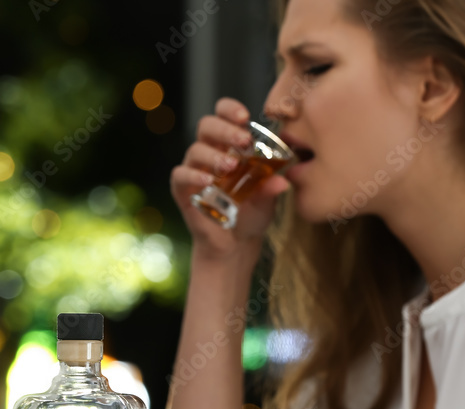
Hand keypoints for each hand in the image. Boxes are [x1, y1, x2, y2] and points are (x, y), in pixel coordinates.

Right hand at [170, 97, 290, 261]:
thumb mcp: (267, 200)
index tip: (245, 116)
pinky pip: (181, 175)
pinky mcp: (183, 190)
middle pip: (207, 126)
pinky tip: (209, 182)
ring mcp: (195, 170)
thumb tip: (283, 181)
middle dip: (225, 129)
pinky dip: (193, 176)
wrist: (236, 244)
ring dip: (214, 155)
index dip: (229, 110)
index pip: (223, 116)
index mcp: (230, 146)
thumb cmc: (252, 214)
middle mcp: (210, 153)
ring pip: (195, 150)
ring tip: (230, 166)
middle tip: (244, 140)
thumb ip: (271, 188)